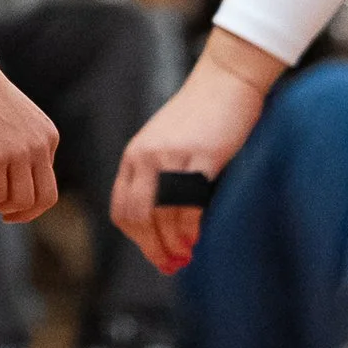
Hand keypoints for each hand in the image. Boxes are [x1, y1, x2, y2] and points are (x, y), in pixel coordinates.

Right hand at [0, 9, 57, 220]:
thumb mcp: (17, 122)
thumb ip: (24, 148)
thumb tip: (17, 185)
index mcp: (49, 137)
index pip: (49, 185)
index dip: (31, 202)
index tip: (11, 205)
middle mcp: (39, 147)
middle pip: (44, 200)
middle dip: (23, 215)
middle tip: (3, 214)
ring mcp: (19, 153)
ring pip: (20, 202)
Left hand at [110, 37, 275, 274]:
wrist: (226, 81)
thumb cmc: (201, 117)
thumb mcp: (167, 145)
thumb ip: (159, 177)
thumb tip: (164, 223)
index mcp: (135, 156)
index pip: (122, 208)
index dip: (136, 238)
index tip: (155, 254)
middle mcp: (146, 158)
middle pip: (137, 217)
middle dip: (151, 248)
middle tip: (170, 265)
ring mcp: (171, 158)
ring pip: (160, 215)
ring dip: (170, 244)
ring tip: (184, 258)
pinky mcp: (200, 157)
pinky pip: (188, 203)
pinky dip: (189, 228)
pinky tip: (195, 238)